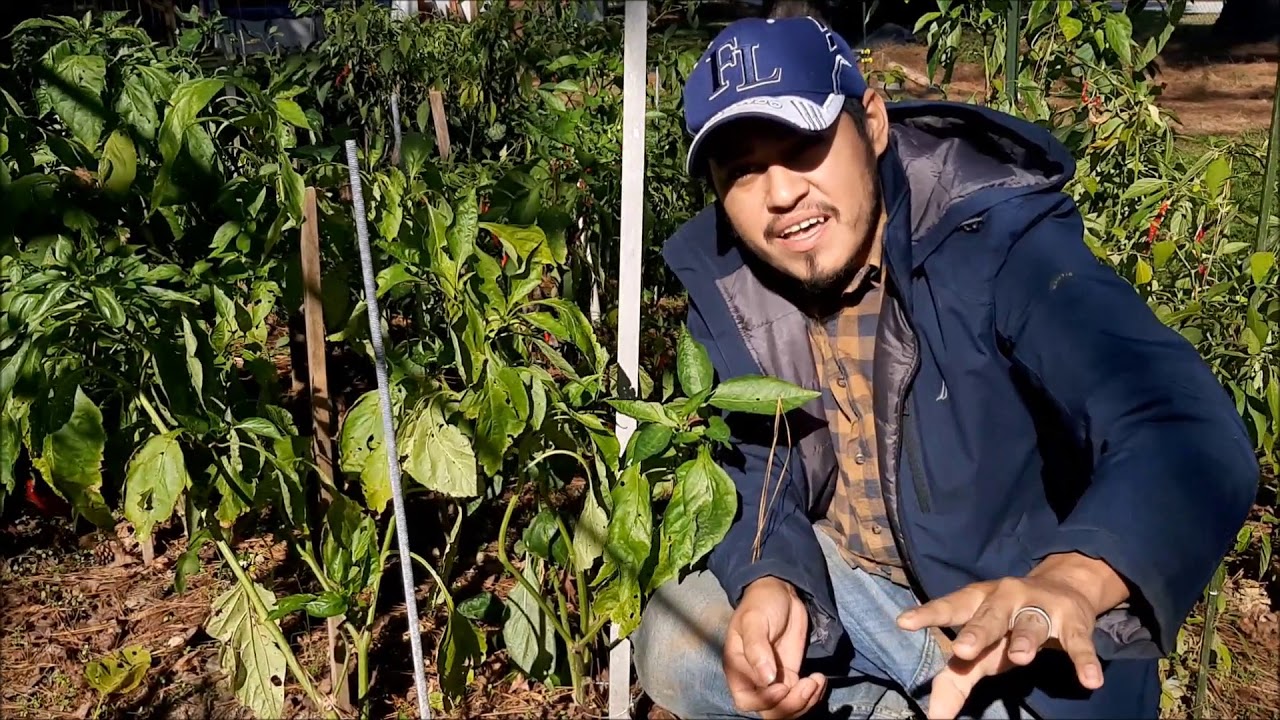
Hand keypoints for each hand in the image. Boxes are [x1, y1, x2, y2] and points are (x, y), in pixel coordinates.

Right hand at [722, 577, 826, 719]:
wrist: (780, 592)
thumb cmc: (761, 604)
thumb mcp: (754, 621)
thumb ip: (757, 649)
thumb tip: (766, 679)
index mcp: (738, 668)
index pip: (746, 700)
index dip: (765, 701)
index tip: (783, 686)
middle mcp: (754, 679)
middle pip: (770, 711)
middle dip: (791, 705)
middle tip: (808, 683)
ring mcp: (775, 681)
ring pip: (787, 710)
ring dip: (805, 703)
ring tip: (816, 681)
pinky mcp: (791, 677)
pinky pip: (801, 698)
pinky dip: (813, 696)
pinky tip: (819, 679)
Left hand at [896, 554, 1128, 719]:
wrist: (1064, 589)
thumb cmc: (1008, 623)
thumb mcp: (983, 646)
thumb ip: (957, 676)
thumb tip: (935, 717)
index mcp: (979, 601)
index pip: (950, 607)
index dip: (928, 614)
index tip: (904, 622)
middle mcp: (1006, 599)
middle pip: (989, 615)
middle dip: (977, 631)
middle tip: (962, 648)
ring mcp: (1041, 608)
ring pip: (1031, 624)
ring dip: (1024, 639)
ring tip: (1019, 657)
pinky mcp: (1074, 624)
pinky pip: (1079, 644)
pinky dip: (1084, 661)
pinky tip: (1090, 680)